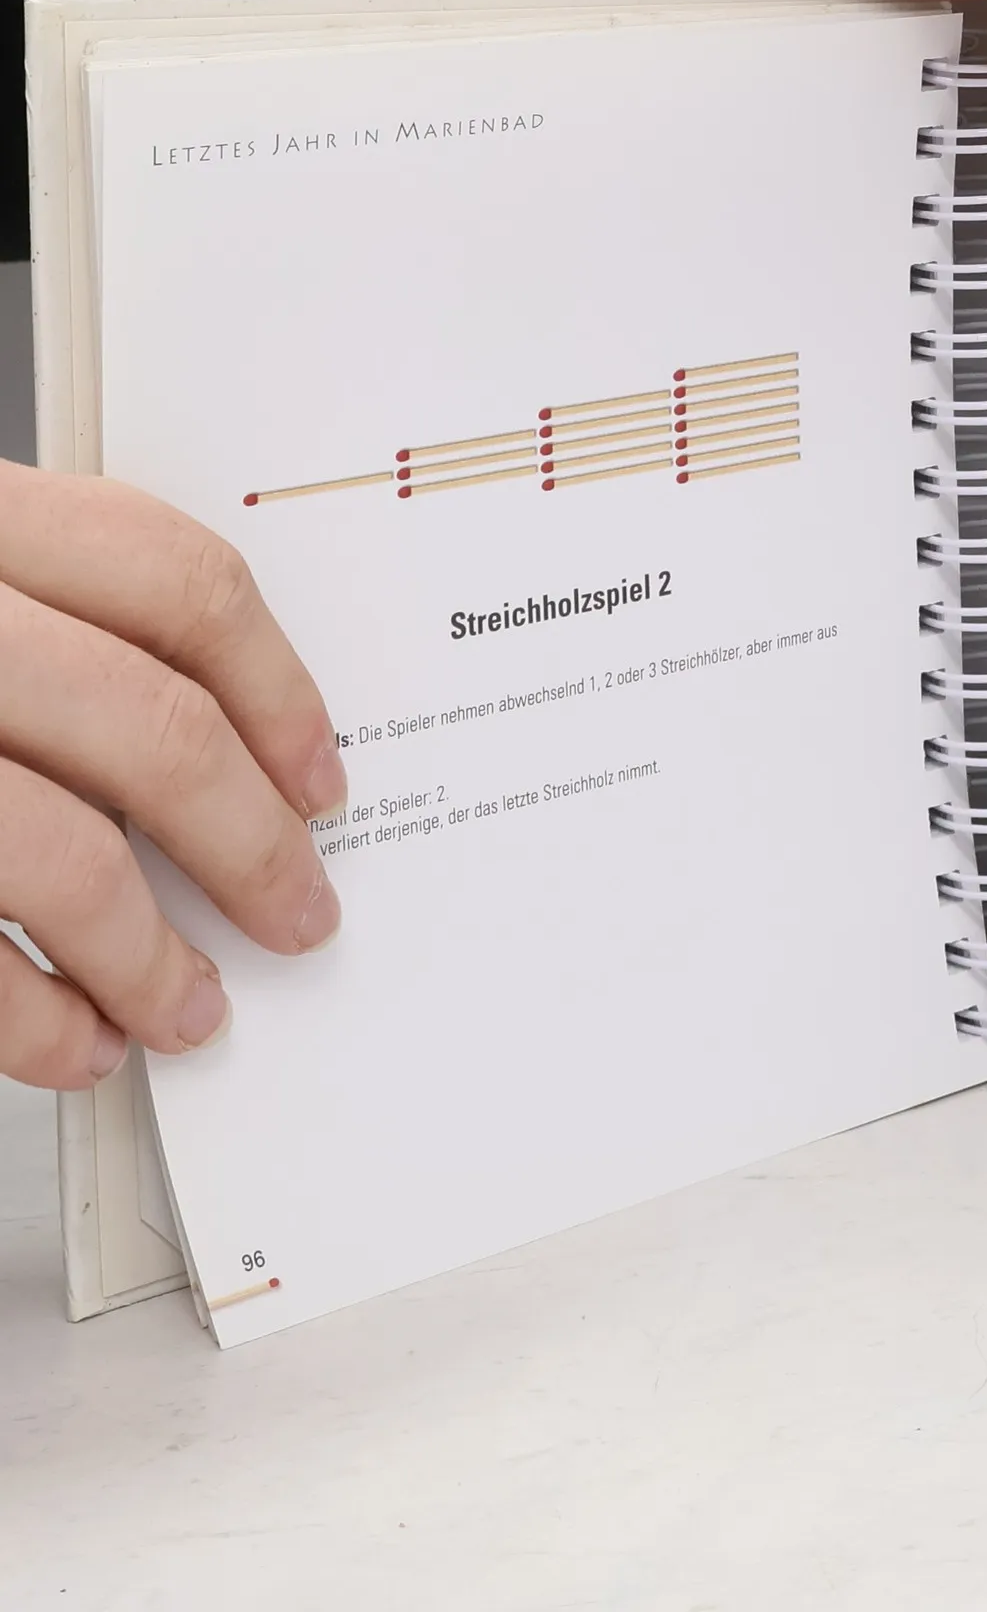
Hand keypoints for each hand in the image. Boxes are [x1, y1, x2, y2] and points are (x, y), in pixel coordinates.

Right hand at [0, 463, 344, 1089]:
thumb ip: (30, 617)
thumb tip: (212, 746)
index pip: (173, 577)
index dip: (277, 687)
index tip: (319, 773)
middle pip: (152, 726)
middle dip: (250, 842)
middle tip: (298, 907)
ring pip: (64, 853)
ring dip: (153, 956)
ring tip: (191, 1007)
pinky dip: (35, 1018)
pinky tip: (73, 1045)